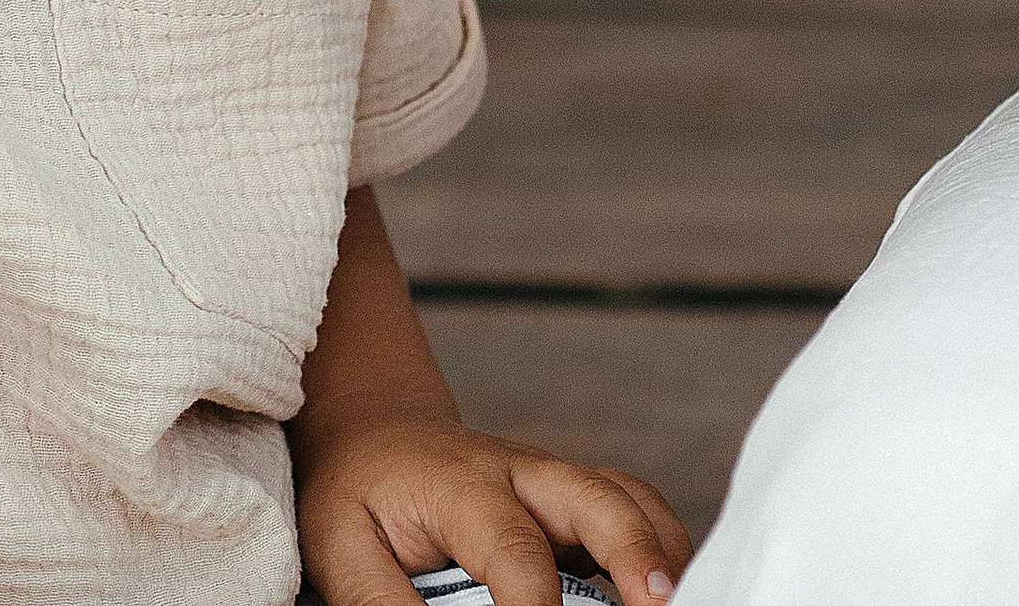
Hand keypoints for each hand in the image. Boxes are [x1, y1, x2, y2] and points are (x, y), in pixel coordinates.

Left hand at [297, 401, 689, 605]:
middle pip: (598, 497)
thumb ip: (380, 601)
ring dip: (664, 549)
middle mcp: (521, 471)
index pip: (516, 550)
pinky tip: (666, 591)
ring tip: (679, 602)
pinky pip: (632, 509)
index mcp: (462, 483)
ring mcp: (553, 481)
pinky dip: (661, 544)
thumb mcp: (340, 547)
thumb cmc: (356, 493)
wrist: (375, 429)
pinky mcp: (570, 499)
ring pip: (628, 498)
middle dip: (637, 555)